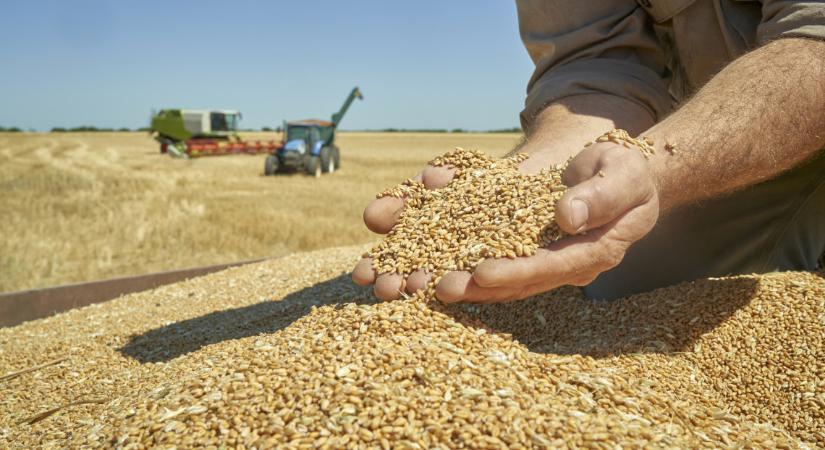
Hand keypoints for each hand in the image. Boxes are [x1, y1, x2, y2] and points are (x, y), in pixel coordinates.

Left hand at [352, 142, 659, 302]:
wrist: (617, 172)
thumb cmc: (626, 171)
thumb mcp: (622, 174)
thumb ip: (601, 195)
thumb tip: (567, 216)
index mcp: (591, 252)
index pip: (550, 268)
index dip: (514, 273)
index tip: (479, 274)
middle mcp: (560, 263)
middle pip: (513, 282)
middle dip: (472, 286)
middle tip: (435, 288)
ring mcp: (537, 256)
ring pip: (492, 274)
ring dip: (453, 278)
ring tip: (413, 281)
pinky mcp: (518, 243)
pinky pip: (482, 250)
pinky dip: (451, 251)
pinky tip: (416, 252)